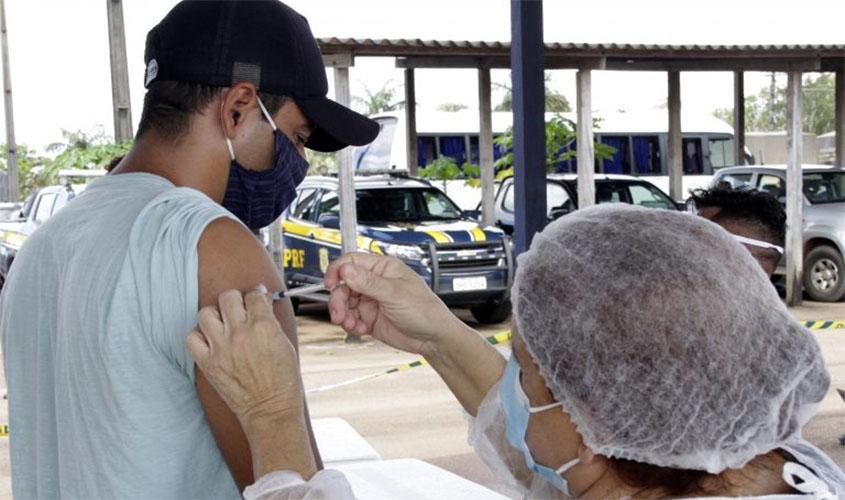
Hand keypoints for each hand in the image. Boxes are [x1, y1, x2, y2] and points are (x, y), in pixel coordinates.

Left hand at [186, 286, 302, 430]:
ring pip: (206, 313)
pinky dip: (199, 335)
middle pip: (228, 297)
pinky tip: (210, 340)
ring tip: (223, 323)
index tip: (257, 297)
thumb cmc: (283, 380)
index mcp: (264, 327)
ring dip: (216, 314)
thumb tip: (262, 304)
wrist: (270, 409)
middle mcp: (240, 334)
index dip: (257, 294)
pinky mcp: (208, 363)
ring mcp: (221, 348)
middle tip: (240, 308)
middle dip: (236, 299)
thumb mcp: (285, 344)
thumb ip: (271, 322)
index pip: (254, 295)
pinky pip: (192, 338)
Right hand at [325, 253, 459, 355]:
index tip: (331, 284)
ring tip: (350, 324)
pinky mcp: (369, 318)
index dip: (338, 271)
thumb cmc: (425, 310)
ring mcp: (371, 301)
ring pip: (344, 303)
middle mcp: (375, 283)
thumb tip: (346, 269)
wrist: (433, 338)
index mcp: (383, 269)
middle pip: (344, 285)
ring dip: (343, 314)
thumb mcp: (395, 294)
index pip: (352, 262)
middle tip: (339, 314)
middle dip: (338, 300)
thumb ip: (368, 283)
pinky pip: (350, 318)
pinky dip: (351, 325)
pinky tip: (360, 329)